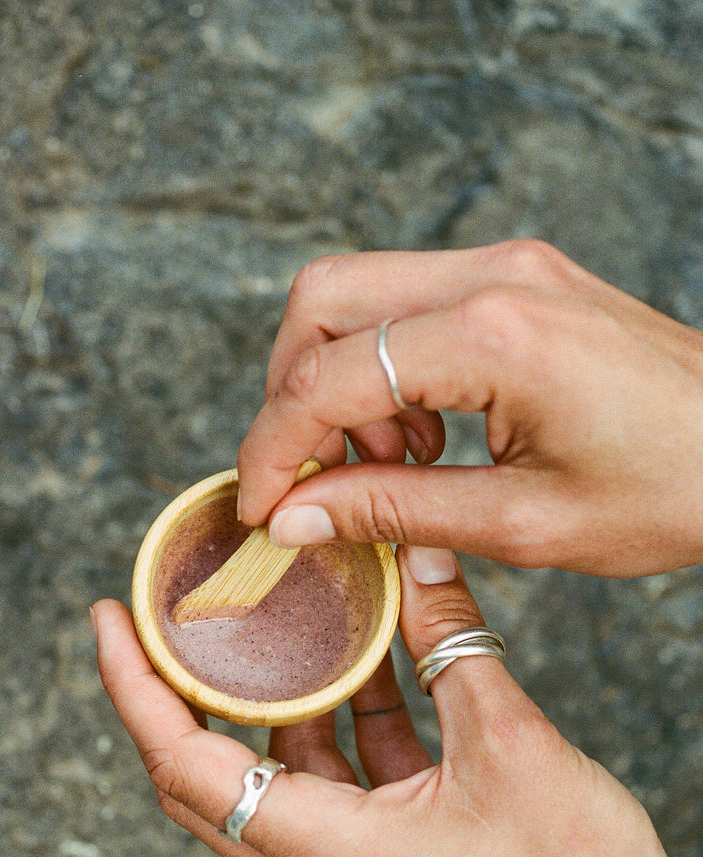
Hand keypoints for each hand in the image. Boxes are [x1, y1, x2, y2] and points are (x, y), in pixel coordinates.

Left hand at [93, 548, 702, 856]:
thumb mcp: (509, 741)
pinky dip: (332, 728)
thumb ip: (451, 643)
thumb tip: (415, 556)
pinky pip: (330, 790)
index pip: (186, 765)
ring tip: (269, 627)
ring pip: (269, 782)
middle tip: (162, 619)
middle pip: (204, 779)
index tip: (107, 620)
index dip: (135, 689)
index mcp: (327, 856)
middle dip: (176, 695)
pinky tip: (360, 665)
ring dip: (268, 707)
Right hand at [236, 239, 702, 575]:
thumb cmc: (671, 491)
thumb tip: (296, 517)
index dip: (273, 448)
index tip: (261, 509)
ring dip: (343, 381)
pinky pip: (411, 301)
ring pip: (358, 292)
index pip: (328, 376)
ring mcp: (509, 265)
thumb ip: (394, 512)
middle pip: (321, 299)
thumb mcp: (525, 524)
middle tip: (321, 476)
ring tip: (399, 464)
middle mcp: (493, 275)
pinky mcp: (521, 277)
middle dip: (292, 394)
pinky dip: (389, 366)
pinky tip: (432, 434)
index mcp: (495, 335)